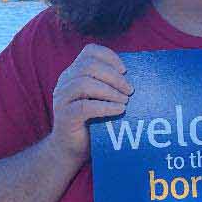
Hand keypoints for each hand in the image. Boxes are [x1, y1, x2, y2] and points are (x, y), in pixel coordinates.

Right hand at [50, 45, 131, 162]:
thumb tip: (139, 78)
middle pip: (88, 65)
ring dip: (110, 91)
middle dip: (114, 76)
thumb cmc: (93, 122)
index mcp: (75, 73)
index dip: (109, 57)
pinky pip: (83, 106)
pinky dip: (104, 106)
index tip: (126, 70)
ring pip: (84, 83)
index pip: (89, 51)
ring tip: (125, 101)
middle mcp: (65, 82)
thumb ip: (112, 86)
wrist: (72, 150)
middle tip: (130, 90)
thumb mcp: (103, 99)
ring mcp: (62, 99)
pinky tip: (118, 111)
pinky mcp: (64, 116)